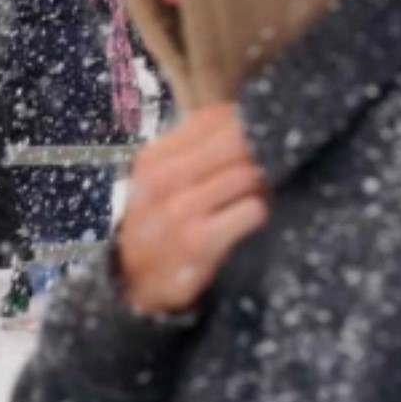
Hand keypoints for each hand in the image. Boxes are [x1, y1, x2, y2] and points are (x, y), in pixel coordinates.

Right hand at [115, 105, 267, 314]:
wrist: (132, 284)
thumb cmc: (154, 225)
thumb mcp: (158, 182)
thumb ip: (191, 150)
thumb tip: (240, 117)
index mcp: (153, 157)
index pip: (212, 118)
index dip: (243, 123)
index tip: (255, 135)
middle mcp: (162, 179)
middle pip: (234, 141)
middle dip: (258, 150)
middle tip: (268, 163)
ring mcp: (180, 210)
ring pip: (247, 173)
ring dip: (262, 183)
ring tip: (257, 192)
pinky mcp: (200, 241)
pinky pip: (252, 211)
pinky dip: (259, 211)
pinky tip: (250, 219)